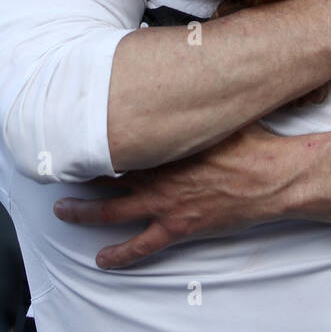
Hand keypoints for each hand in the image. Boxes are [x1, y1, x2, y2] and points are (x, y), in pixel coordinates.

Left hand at [53, 122, 301, 268]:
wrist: (273, 176)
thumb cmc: (252, 142)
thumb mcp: (220, 112)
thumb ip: (197, 101)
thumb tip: (190, 71)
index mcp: (165, 145)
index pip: (119, 142)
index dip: (95, 139)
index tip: (75, 133)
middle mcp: (157, 174)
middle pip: (105, 175)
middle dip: (78, 174)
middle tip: (57, 170)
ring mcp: (165, 203)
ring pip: (111, 211)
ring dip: (84, 213)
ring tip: (62, 211)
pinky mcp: (179, 227)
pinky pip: (141, 246)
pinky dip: (119, 254)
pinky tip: (102, 260)